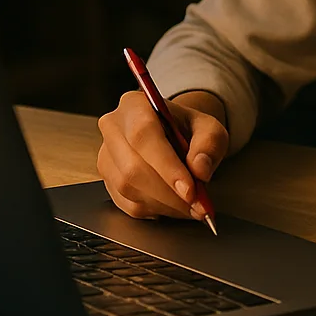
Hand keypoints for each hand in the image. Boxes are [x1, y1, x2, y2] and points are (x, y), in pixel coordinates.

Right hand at [97, 89, 227, 220]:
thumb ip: (209, 144)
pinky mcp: (107, 180)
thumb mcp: (209, 127)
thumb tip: (200, 169)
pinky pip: (126, 204)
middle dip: (168, 193)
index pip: (144, 135)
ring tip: (191, 206)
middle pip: (132, 167)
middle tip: (198, 205)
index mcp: (135, 105)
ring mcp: (106, 155)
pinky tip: (174, 206)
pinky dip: (154, 210)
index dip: (166, 166)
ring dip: (164, 204)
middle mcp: (113, 127)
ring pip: (128, 188)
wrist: (173, 134)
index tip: (190, 190)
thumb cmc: (187, 129)